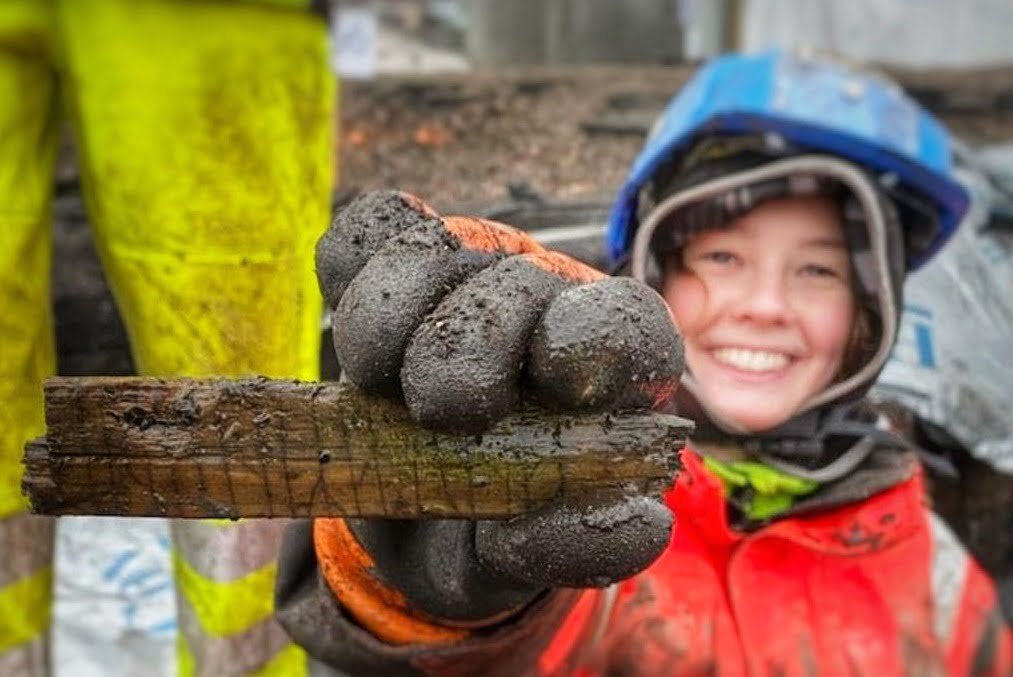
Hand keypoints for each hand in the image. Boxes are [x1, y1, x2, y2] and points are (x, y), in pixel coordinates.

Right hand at [314, 190, 682, 624]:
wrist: (406, 520)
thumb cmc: (483, 533)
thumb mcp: (520, 558)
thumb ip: (571, 541)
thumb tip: (642, 526)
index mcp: (603, 376)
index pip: (627, 325)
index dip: (596, 337)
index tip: (560, 379)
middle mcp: (541, 308)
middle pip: (516, 282)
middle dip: (467, 347)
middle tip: (440, 411)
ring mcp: (467, 277)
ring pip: (432, 248)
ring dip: (390, 313)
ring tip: (374, 378)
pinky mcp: (393, 268)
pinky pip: (369, 230)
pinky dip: (351, 263)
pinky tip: (350, 318)